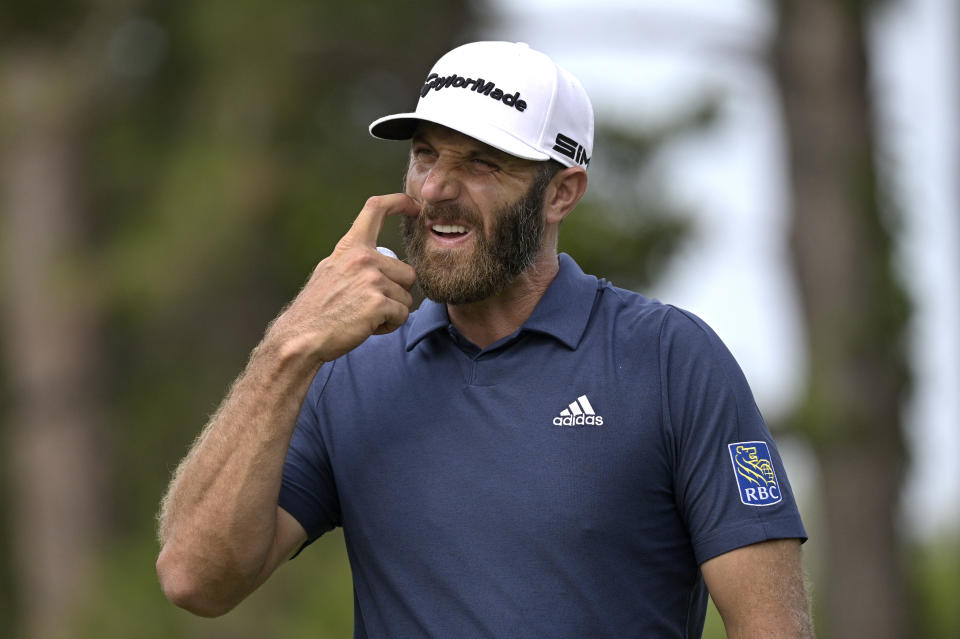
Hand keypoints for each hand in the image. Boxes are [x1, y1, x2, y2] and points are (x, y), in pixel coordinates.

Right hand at [266, 194, 419, 363]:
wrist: (302, 337)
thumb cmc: (317, 309)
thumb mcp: (330, 271)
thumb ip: (355, 261)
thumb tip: (380, 259)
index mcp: (350, 247)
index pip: (375, 209)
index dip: (399, 202)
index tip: (414, 205)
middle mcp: (362, 258)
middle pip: (408, 272)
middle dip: (396, 292)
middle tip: (368, 305)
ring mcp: (371, 279)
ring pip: (406, 297)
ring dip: (392, 311)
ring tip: (364, 316)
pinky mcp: (378, 302)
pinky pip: (402, 314)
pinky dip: (390, 325)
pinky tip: (367, 327)